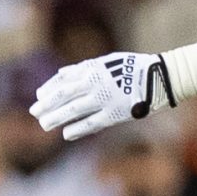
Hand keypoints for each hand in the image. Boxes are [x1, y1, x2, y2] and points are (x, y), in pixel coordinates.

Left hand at [32, 52, 175, 141]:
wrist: (162, 77)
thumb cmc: (134, 67)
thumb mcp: (106, 61)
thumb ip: (83, 68)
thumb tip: (61, 73)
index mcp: (91, 69)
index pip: (62, 80)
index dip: (48, 89)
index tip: (39, 96)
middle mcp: (94, 83)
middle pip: (63, 95)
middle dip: (46, 105)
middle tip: (34, 113)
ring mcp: (104, 99)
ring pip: (73, 110)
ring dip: (56, 118)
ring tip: (45, 124)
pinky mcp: (115, 113)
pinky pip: (91, 123)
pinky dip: (77, 129)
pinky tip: (66, 134)